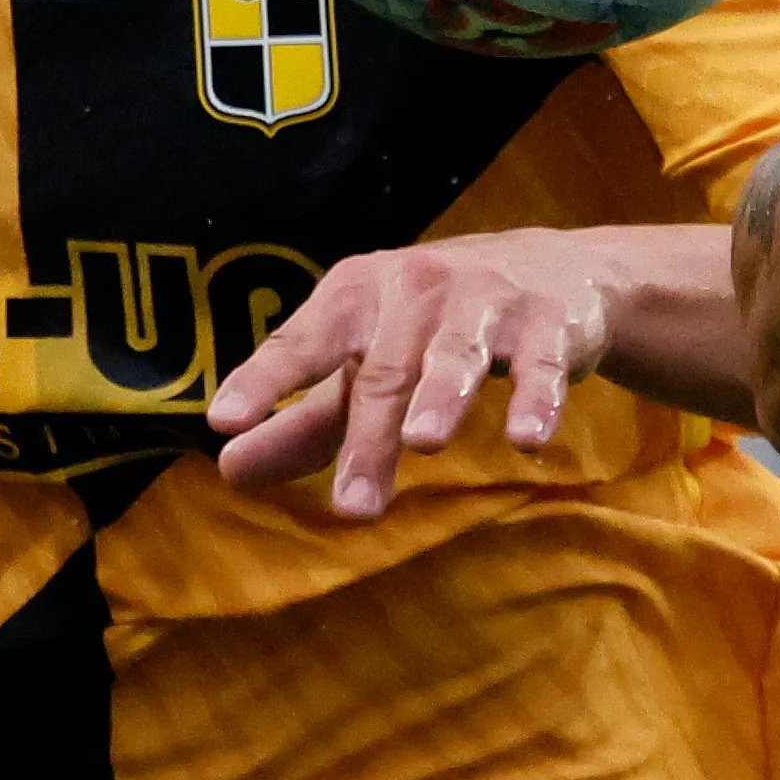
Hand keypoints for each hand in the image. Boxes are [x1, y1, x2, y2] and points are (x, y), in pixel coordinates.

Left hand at [207, 231, 619, 518]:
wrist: (556, 269)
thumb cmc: (433, 323)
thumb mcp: (365, 361)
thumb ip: (303, 420)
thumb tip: (229, 468)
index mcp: (355, 296)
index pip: (301, 342)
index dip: (262, 379)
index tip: (222, 421)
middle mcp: (414, 287)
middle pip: (383, 372)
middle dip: (368, 439)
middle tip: (352, 510)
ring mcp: (484, 300)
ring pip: (455, 354)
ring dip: (440, 396)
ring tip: (424, 441)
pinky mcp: (548, 322)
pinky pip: (539, 364)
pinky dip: (535, 398)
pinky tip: (528, 438)